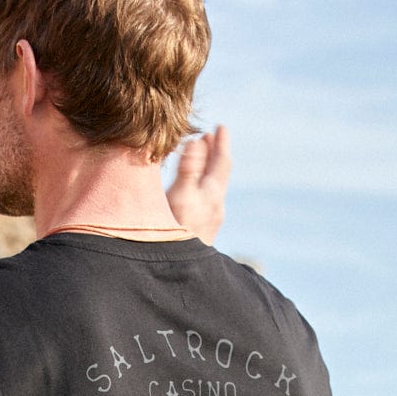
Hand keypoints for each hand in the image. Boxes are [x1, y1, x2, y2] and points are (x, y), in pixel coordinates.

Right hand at [166, 125, 230, 244]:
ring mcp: (212, 218)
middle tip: (210, 136)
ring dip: (208, 168)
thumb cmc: (175, 230)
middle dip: (215, 152)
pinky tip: (195, 189)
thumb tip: (198, 141)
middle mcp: (216, 205)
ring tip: (202, 157)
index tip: (220, 127)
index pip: (221, 161)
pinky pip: (208, 197)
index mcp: (212, 193)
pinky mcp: (205, 229)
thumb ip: (188, 169)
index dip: (221, 143)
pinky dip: (203, 183)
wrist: (180, 268)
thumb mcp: (179, 195)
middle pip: (220, 173)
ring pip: (214, 186)